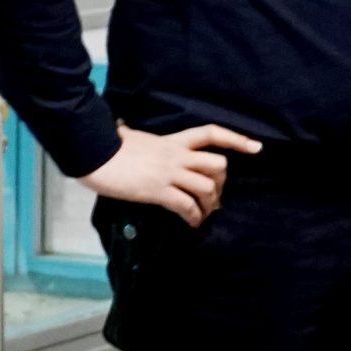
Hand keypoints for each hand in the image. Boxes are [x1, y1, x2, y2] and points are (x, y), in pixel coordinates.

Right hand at [80, 122, 260, 226]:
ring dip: (209, 204)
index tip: (257, 148)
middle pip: (217, 166)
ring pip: (206, 187)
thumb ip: (134, 133)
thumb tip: (122, 127)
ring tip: (203, 213)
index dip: (237, 140)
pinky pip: (186, 206)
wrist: (94, 156)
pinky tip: (192, 223)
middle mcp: (177, 156)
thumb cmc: (109, 147)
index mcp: (173, 141)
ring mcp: (169, 173)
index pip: (212, 134)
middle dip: (221, 183)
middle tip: (213, 196)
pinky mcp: (158, 191)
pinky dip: (194, 217)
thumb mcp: (129, 136)